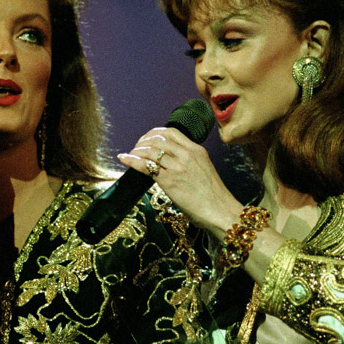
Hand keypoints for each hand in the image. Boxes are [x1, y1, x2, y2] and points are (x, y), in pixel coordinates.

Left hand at [118, 127, 241, 238]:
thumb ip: (189, 161)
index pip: (171, 132)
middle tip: (136, 148)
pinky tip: (124, 158)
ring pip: (150, 150)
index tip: (147, 138)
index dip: (155, 133)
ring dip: (136, 150)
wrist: (220, 211)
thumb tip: (170, 161)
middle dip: (143, 141)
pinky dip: (132, 160)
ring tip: (130, 154)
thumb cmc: (213, 195)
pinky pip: (146, 166)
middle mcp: (186, 155)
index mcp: (196, 150)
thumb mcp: (203, 169)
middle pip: (158, 138)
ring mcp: (177, 167)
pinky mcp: (169, 181)